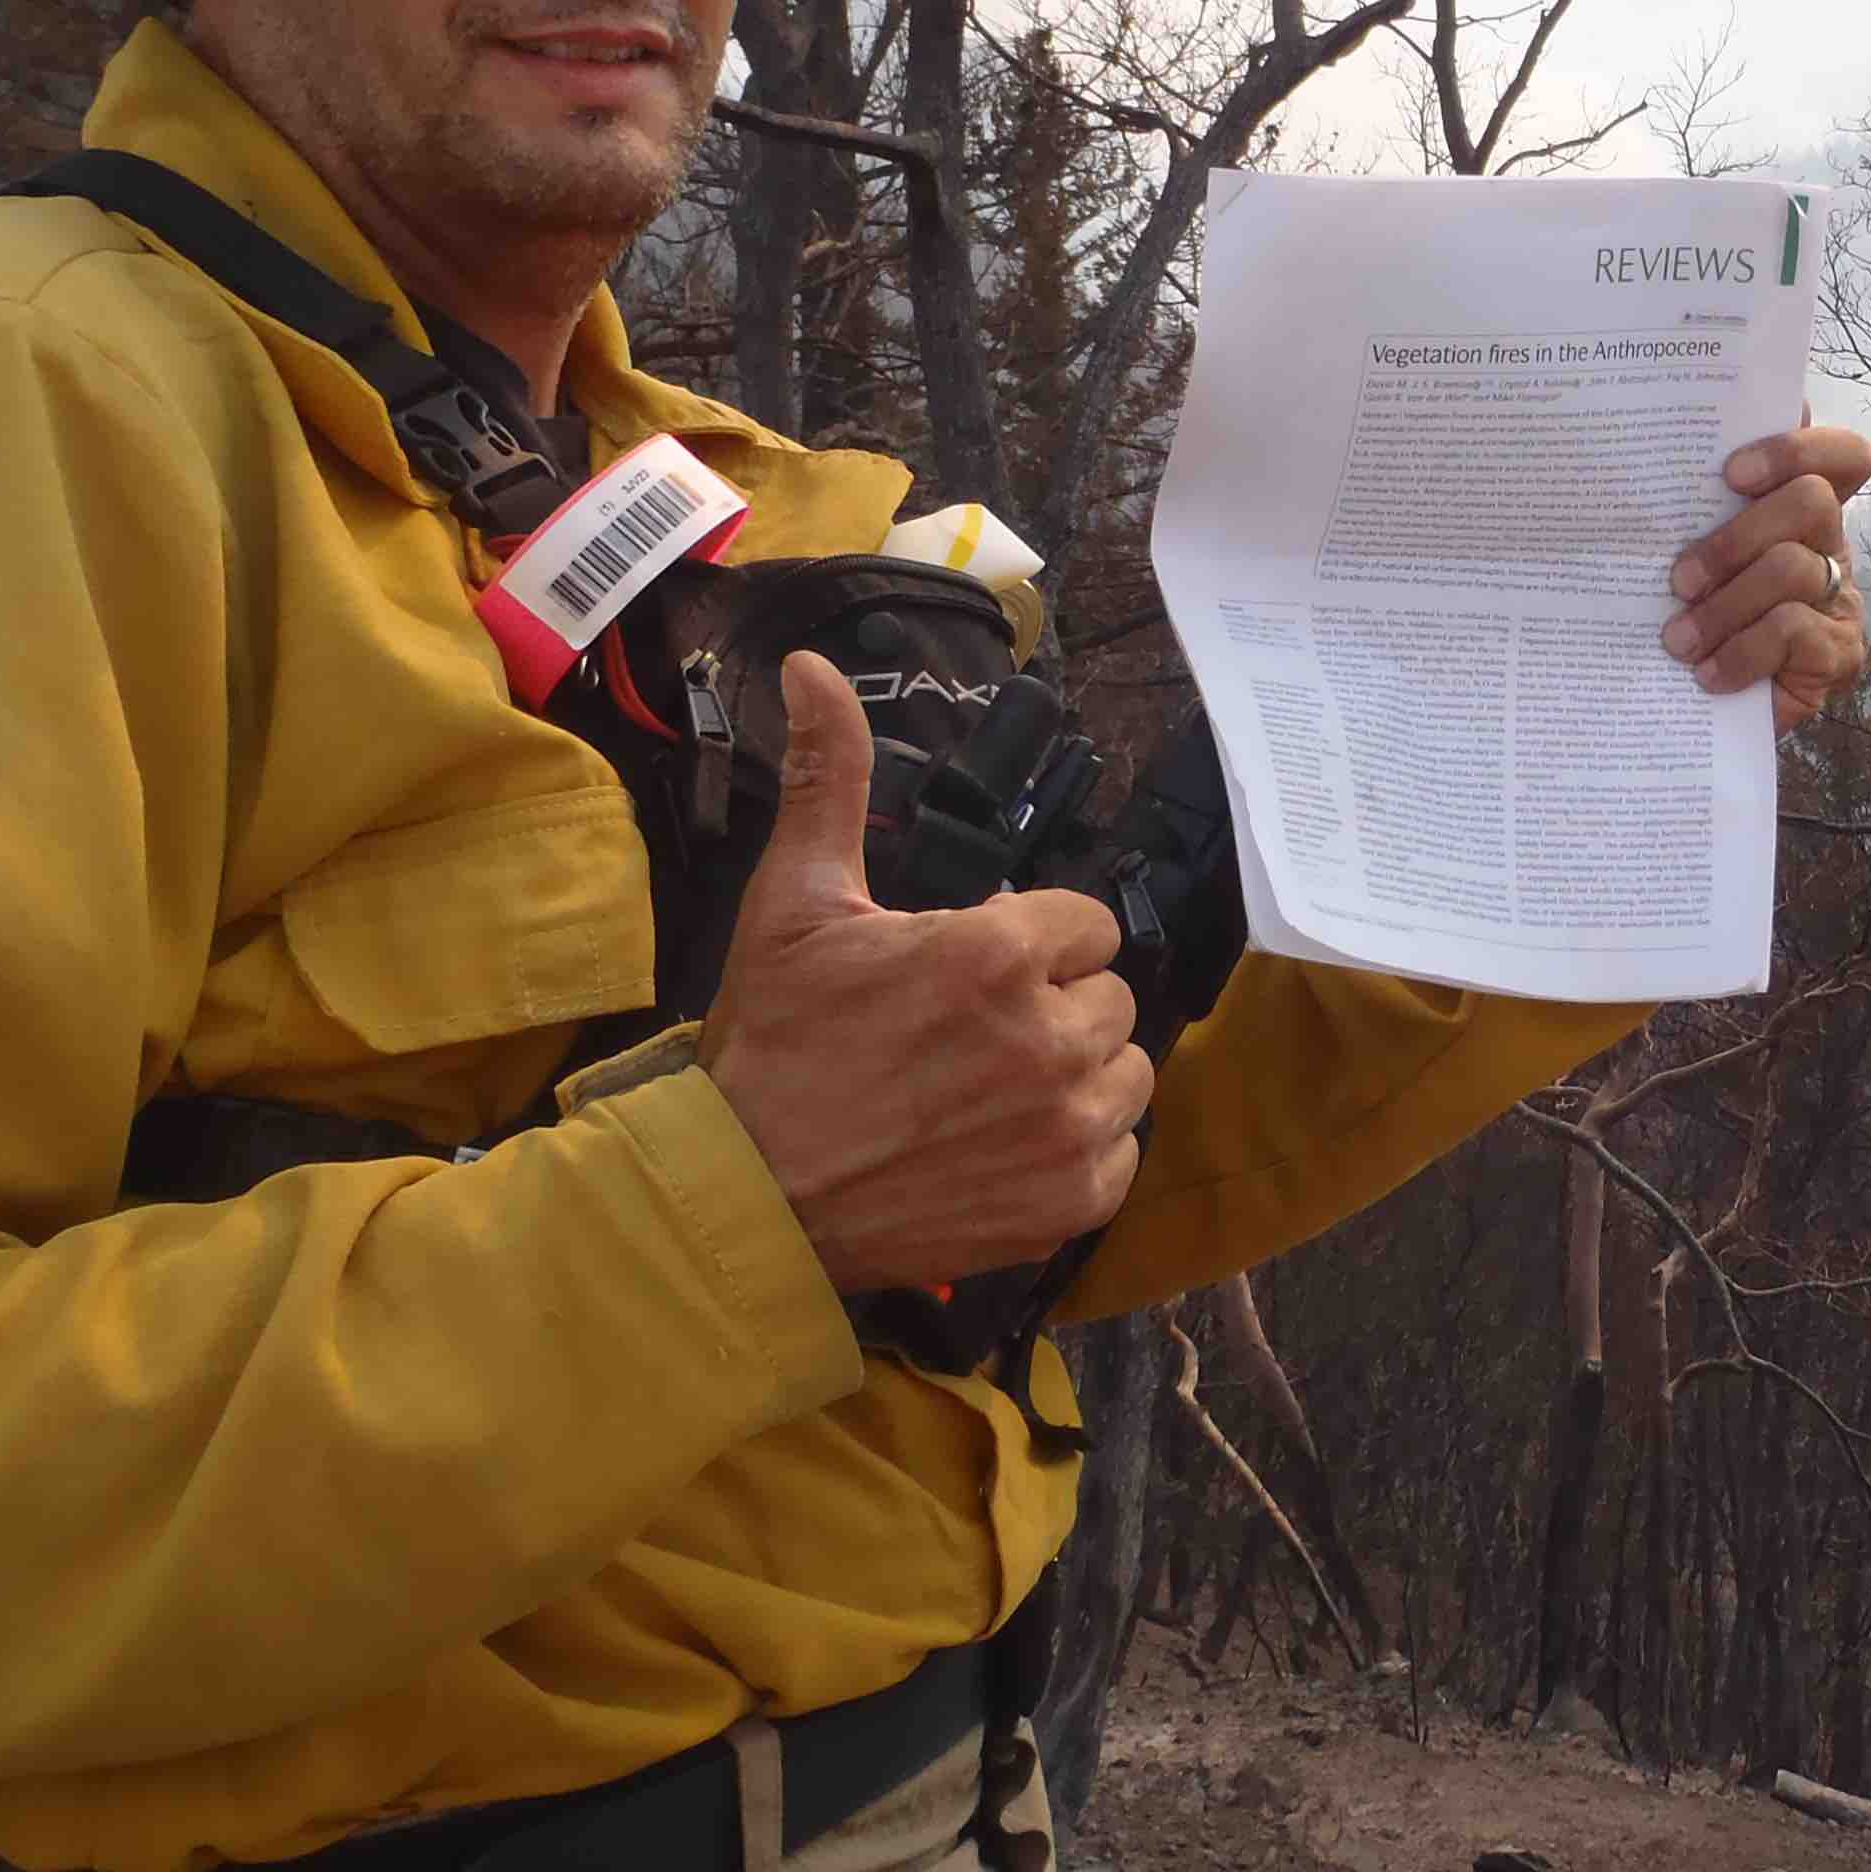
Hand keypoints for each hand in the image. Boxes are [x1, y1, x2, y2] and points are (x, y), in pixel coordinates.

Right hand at [700, 653, 1153, 1294]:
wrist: (743, 1196)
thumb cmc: (772, 1045)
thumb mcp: (795, 901)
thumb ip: (831, 778)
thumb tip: (815, 668)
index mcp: (998, 950)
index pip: (1086, 923)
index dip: (1030, 943)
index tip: (972, 972)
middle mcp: (1048, 1036)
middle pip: (1108, 995)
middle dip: (1051, 1005)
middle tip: (969, 1037)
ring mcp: (1065, 1126)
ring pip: (1126, 1072)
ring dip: (1075, 1076)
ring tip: (990, 1091)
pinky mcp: (1068, 1203)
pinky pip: (1121, 1155)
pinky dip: (1077, 1153)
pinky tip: (1007, 1148)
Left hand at [1665, 420, 1870, 734]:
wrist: (1701, 713)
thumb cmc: (1689, 618)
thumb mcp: (1685, 557)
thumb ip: (1684, 512)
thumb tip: (1633, 465)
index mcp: (1795, 506)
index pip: (1837, 453)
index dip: (1794, 449)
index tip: (1730, 473)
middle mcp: (1827, 544)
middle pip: (1812, 501)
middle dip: (1735, 538)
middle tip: (1679, 581)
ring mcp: (1839, 598)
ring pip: (1792, 568)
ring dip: (1724, 606)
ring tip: (1678, 640)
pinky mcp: (1838, 653)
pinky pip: (1792, 631)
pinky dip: (1740, 652)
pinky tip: (1707, 674)